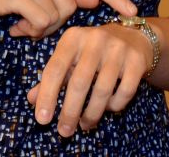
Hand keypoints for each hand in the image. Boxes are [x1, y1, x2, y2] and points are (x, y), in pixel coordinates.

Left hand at [27, 21, 153, 136]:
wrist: (133, 37)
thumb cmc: (93, 51)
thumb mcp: (70, 57)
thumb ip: (52, 77)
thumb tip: (31, 100)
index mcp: (73, 37)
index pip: (55, 68)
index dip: (47, 96)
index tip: (42, 120)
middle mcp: (95, 39)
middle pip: (79, 82)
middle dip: (70, 112)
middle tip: (64, 132)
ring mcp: (118, 49)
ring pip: (103, 90)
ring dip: (92, 113)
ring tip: (85, 125)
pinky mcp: (137, 60)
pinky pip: (124, 92)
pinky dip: (115, 105)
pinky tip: (108, 109)